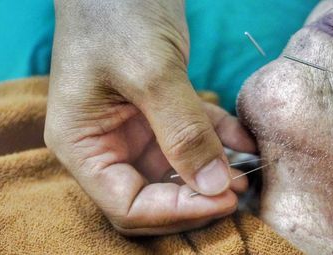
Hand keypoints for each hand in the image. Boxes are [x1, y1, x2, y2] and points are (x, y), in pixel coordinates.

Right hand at [45, 0, 255, 234]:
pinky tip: (246, 142)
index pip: (126, 205)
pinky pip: (193, 137)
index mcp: (84, 144)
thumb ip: (183, 132)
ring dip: (214, 174)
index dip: (175, 211)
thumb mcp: (151, 73)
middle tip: (237, 192)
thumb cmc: (117, 12)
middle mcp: (107, 144)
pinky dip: (220, 141)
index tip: (221, 199)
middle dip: (197, 198)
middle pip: (153, 196)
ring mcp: (135, 129)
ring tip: (248, 172)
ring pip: (178, 171)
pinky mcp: (161, 111)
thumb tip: (215, 186)